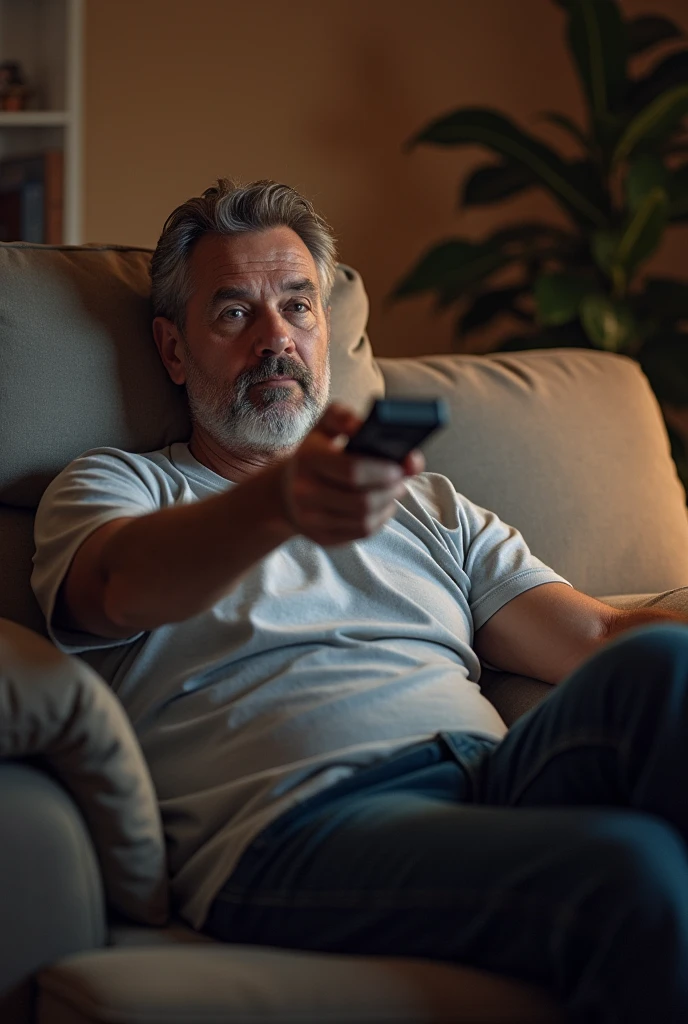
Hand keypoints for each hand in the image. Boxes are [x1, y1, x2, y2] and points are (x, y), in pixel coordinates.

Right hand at [279, 403, 424, 545]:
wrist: (287, 489)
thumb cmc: (317, 452)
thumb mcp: (325, 427)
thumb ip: (346, 418)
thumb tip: (368, 427)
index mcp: (308, 458)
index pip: (352, 470)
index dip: (382, 470)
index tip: (400, 467)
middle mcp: (304, 492)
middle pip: (362, 500)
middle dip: (390, 490)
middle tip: (402, 479)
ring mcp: (310, 519)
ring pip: (364, 520)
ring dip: (388, 505)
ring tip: (395, 490)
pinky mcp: (321, 538)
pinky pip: (360, 533)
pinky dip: (379, 520)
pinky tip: (382, 506)